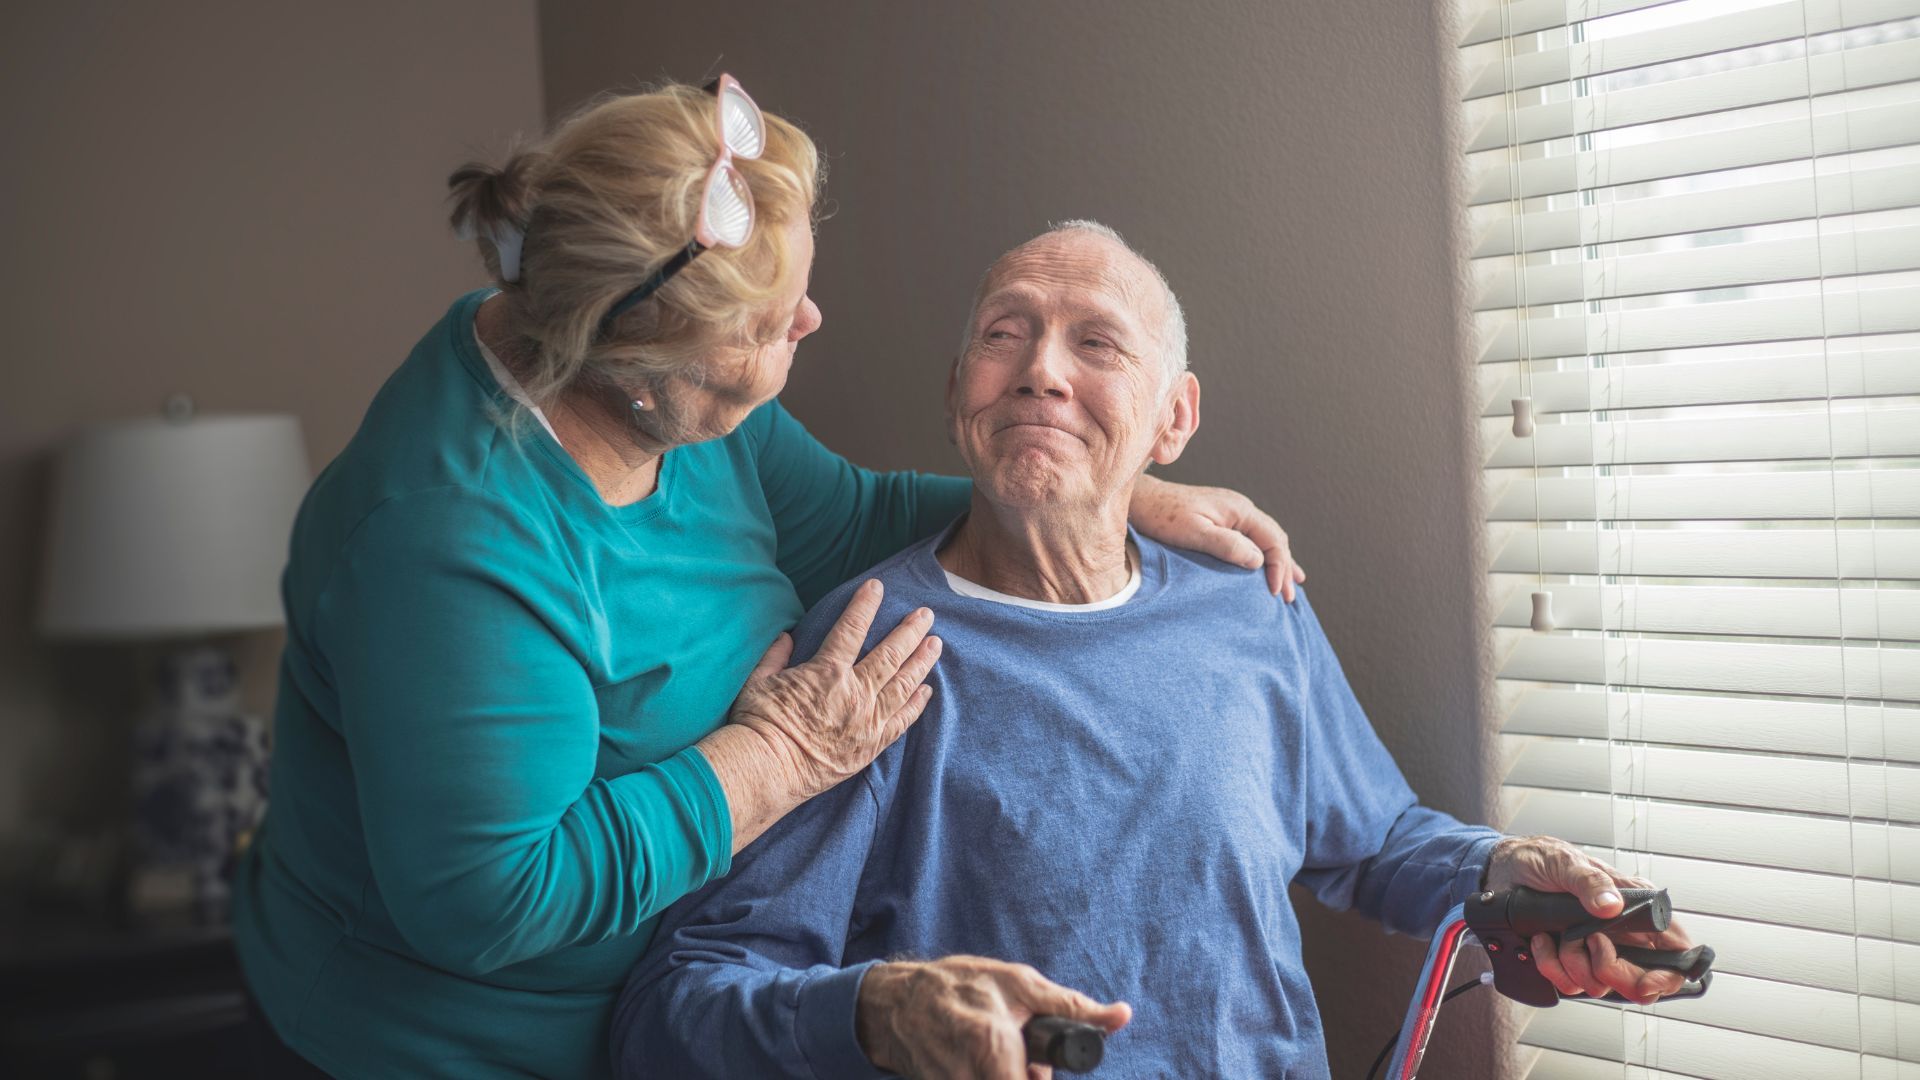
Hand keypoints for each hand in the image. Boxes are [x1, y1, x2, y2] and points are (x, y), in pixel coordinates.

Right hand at [700, 580, 940, 849]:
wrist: (768, 770)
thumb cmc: (759, 724)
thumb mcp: (758, 680)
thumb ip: (775, 655)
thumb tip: (786, 636)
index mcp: (827, 672)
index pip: (852, 629)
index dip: (865, 605)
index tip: (877, 587)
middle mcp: (855, 692)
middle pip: (890, 654)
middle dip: (910, 631)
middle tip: (926, 614)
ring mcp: (868, 720)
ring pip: (903, 684)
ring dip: (921, 662)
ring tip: (935, 644)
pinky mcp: (872, 745)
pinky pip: (902, 720)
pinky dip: (916, 704)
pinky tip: (926, 691)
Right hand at [857, 956, 1130, 1079]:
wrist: (897, 1000)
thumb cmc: (961, 984)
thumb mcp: (1019, 983)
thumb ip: (1071, 1006)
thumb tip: (1120, 1016)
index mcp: (994, 1048)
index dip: (1042, 1077)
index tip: (1041, 1066)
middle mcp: (969, 1076)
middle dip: (1028, 1076)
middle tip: (1023, 1058)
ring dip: (1006, 1076)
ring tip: (996, 1056)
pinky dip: (984, 1078)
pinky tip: (975, 1063)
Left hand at [1127, 474, 1305, 599]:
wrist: (1142, 501)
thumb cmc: (1163, 517)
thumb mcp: (1195, 533)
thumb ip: (1227, 545)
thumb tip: (1258, 561)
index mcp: (1239, 510)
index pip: (1273, 540)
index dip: (1279, 567)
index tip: (1276, 592)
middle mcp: (1240, 509)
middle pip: (1274, 539)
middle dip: (1284, 568)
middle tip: (1288, 598)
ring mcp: (1231, 514)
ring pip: (1265, 539)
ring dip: (1278, 562)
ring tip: (1291, 586)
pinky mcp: (1220, 520)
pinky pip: (1251, 539)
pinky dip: (1263, 555)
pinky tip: (1264, 567)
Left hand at [1483, 835, 1695, 1005]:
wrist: (1503, 870)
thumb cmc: (1541, 859)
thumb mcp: (1565, 863)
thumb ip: (1589, 882)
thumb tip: (1611, 905)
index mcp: (1635, 908)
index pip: (1675, 951)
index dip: (1670, 975)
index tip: (1647, 983)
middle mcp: (1621, 934)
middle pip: (1640, 982)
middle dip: (1613, 972)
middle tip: (1591, 944)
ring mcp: (1594, 950)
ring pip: (1600, 986)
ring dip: (1574, 964)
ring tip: (1558, 934)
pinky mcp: (1568, 960)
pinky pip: (1568, 984)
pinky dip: (1550, 966)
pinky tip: (1542, 941)